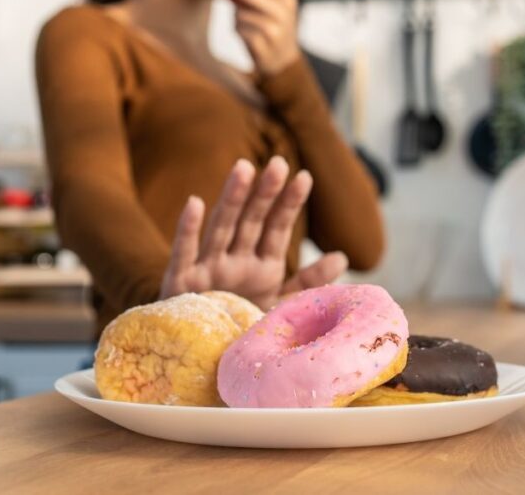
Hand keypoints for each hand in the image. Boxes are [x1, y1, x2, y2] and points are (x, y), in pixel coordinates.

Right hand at [159, 156, 346, 309]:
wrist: (201, 360)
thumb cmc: (240, 326)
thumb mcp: (279, 303)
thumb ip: (308, 281)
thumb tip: (342, 256)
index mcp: (261, 265)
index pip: (277, 227)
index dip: (289, 203)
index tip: (304, 177)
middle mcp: (235, 261)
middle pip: (252, 221)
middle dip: (265, 193)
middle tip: (279, 163)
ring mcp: (208, 269)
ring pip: (222, 228)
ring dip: (232, 199)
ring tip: (244, 169)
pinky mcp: (182, 284)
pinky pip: (184, 254)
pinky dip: (188, 230)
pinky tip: (195, 203)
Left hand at [210, 0, 299, 76]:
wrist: (282, 62)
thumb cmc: (272, 27)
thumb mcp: (275, 7)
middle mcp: (283, 13)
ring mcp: (273, 30)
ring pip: (240, 13)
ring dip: (237, 17)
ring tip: (246, 24)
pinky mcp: (262, 46)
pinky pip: (239, 30)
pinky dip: (238, 31)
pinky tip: (247, 37)